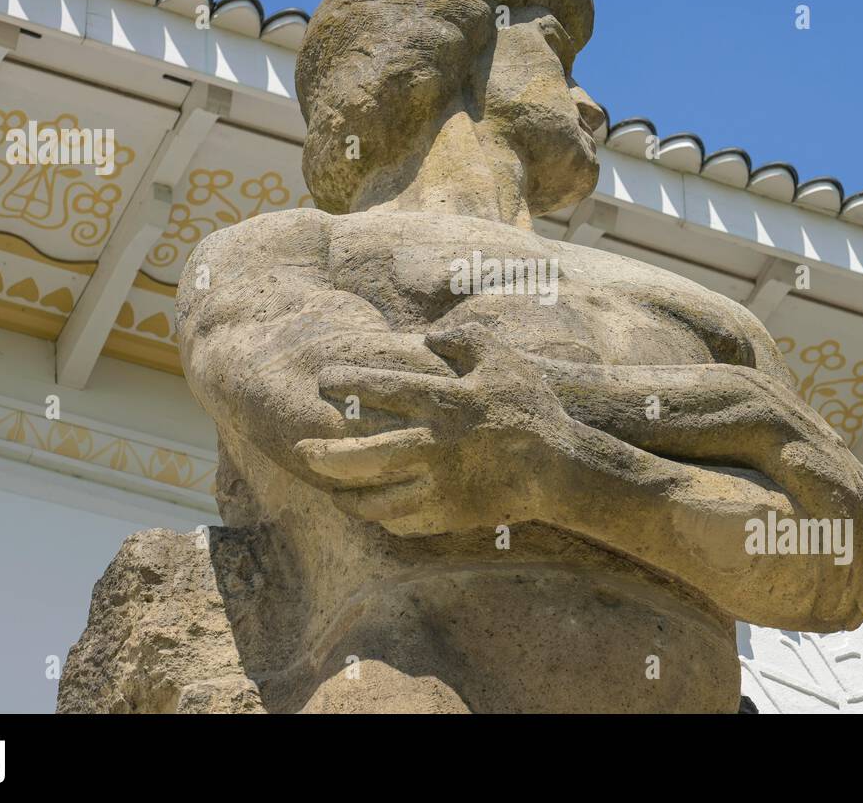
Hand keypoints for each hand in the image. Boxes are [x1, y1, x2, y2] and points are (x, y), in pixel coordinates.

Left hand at [293, 323, 572, 535]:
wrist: (562, 471)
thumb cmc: (531, 410)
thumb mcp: (503, 360)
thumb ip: (464, 340)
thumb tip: (427, 338)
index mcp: (446, 405)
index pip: (385, 391)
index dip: (350, 383)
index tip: (323, 379)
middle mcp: (435, 449)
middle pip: (364, 457)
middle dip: (325, 454)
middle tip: (300, 448)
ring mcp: (440, 489)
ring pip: (376, 501)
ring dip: (346, 495)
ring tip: (330, 487)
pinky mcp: (449, 517)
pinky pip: (402, 524)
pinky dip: (380, 518)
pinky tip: (371, 509)